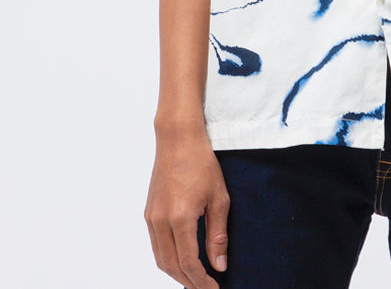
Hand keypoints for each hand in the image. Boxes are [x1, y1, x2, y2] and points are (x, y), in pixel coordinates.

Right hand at [145, 129, 229, 287]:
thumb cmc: (202, 163)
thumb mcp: (219, 197)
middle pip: (172, 267)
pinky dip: (168, 259)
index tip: (215, 288)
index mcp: (180, 218)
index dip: (202, 281)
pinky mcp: (149, 212)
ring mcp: (151, 217)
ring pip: (161, 259)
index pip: (189, 263)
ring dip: (177, 273)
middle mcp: (161, 221)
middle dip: (189, 282)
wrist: (178, 138)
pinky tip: (182, 259)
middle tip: (206, 288)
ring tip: (195, 279)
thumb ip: (218, 234)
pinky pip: (156, 245)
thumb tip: (220, 265)